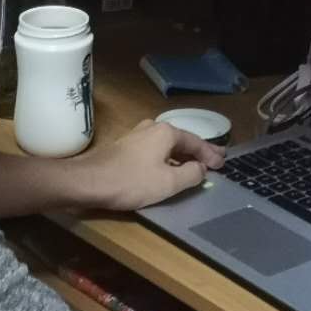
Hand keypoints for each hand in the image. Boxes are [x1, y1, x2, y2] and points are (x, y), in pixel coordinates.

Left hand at [72, 121, 222, 211]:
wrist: (89, 181)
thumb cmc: (132, 182)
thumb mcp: (169, 182)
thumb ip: (191, 174)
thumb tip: (201, 168)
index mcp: (166, 132)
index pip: (195, 141)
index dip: (210, 154)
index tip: (222, 165)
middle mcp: (152, 127)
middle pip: (181, 140)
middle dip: (198, 152)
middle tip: (215, 160)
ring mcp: (136, 135)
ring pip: (166, 145)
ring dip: (182, 155)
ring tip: (196, 164)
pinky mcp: (125, 147)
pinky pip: (154, 150)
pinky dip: (167, 158)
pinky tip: (169, 167)